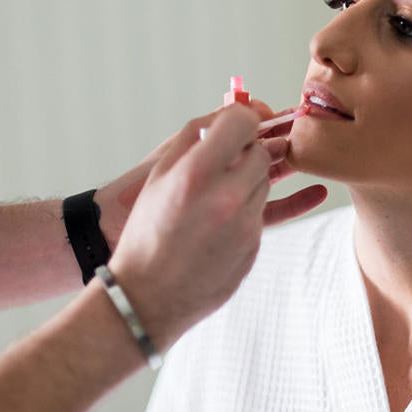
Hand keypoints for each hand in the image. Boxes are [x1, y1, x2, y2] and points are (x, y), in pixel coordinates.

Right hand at [95, 101, 326, 248]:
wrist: (148, 296)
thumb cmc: (147, 233)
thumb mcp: (158, 176)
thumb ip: (193, 138)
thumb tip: (225, 115)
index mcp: (197, 173)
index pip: (243, 122)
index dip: (241, 119)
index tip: (235, 125)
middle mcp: (226, 197)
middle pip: (261, 152)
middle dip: (246, 151)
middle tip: (224, 161)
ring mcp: (244, 225)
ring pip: (264, 183)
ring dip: (247, 181)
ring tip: (214, 197)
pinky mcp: (254, 247)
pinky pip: (260, 213)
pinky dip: (244, 210)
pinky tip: (217, 223)